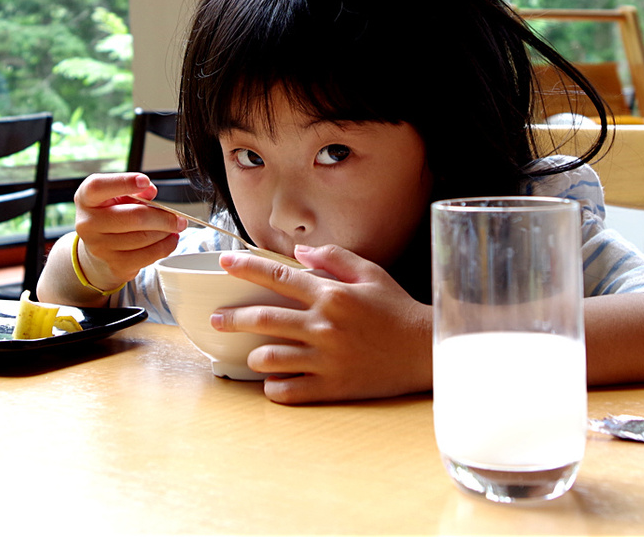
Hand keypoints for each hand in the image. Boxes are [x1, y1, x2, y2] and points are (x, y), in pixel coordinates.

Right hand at [68, 173, 186, 292]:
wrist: (97, 252)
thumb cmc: (110, 217)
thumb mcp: (116, 197)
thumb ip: (134, 190)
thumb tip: (150, 191)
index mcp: (86, 199)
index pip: (98, 187)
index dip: (124, 182)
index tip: (145, 182)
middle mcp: (88, 223)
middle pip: (133, 217)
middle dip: (163, 217)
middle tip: (179, 218)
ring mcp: (99, 247)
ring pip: (144, 237)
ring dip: (165, 232)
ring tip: (174, 227)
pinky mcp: (114, 265)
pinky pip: (147, 256)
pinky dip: (165, 247)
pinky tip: (170, 240)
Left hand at [210, 244, 432, 403]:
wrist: (426, 351)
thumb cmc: (397, 309)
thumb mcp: (370, 273)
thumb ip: (333, 258)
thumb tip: (298, 253)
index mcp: (330, 294)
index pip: (276, 276)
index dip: (245, 267)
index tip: (223, 263)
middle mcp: (323, 325)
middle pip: (263, 318)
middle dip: (231, 317)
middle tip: (217, 320)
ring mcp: (326, 358)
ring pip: (269, 357)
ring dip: (255, 356)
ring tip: (254, 354)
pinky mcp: (332, 386)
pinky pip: (289, 391)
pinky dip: (274, 387)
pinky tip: (274, 382)